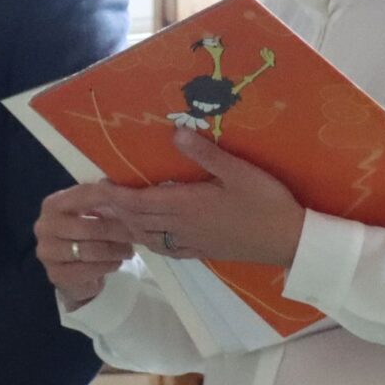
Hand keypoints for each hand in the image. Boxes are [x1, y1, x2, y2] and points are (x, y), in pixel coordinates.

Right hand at [35, 184, 131, 308]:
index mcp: (53, 204)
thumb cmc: (87, 235)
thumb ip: (105, 198)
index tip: (133, 200)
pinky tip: (117, 262)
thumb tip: (121, 186)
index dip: (110, 196)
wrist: (74, 270)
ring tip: (130, 250)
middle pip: (87, 227)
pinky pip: (87, 270)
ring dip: (114, 250)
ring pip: (88, 250)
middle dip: (116, 230)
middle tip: (136, 233)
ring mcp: (47, 252)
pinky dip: (107, 266)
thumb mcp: (95, 212)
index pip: (83, 195)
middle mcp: (44, 226)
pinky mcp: (55, 274)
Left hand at [84, 127, 306, 267]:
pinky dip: (146, 241)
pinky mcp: (199, 251)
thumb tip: (175, 133)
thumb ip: (205, 154)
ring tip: (112, 215)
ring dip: (126, 226)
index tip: (98, 186)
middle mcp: (181, 227)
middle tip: (95, 200)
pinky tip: (143, 235)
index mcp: (187, 206)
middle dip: (113, 211)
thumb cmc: (266, 203)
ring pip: (146, 237)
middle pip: (136, 221)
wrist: (288, 241)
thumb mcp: (239, 171)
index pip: (140, 202)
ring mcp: (189, 242)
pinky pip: (163, 249)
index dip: (115, 196)